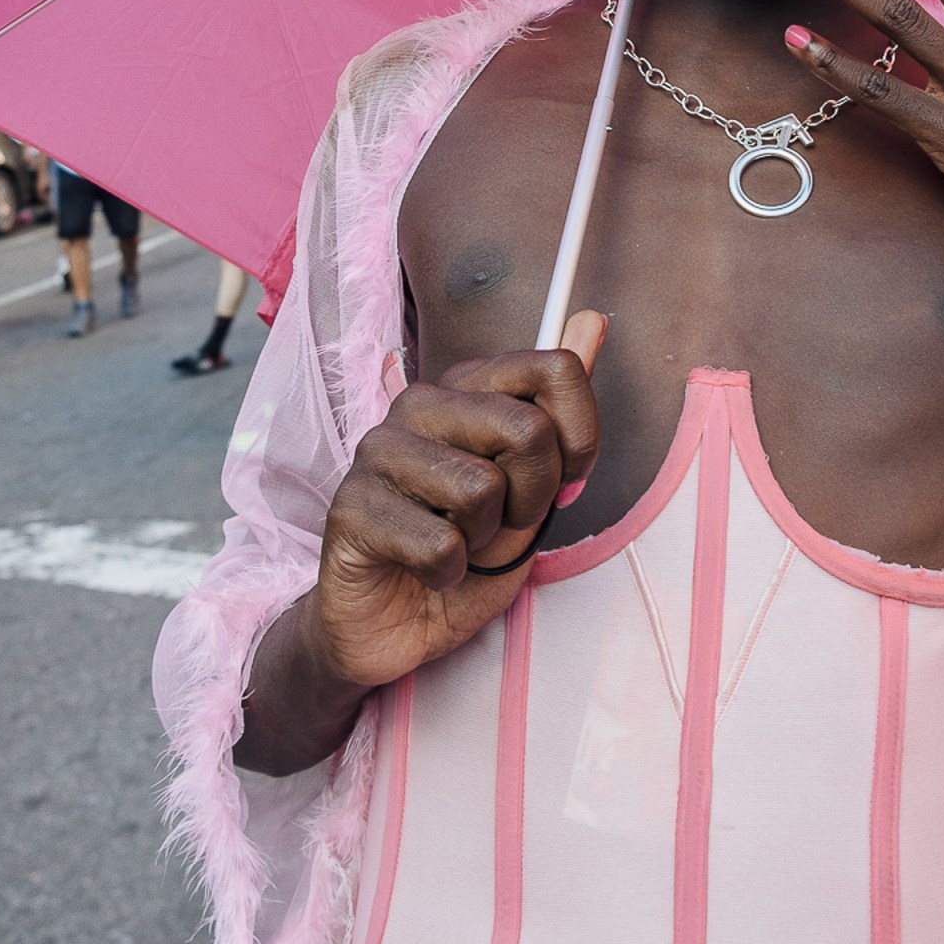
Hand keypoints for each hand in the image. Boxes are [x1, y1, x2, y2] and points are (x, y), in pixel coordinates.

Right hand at [308, 310, 603, 689]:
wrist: (397, 623)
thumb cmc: (467, 549)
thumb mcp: (532, 483)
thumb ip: (560, 407)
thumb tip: (592, 320)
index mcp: (468, 387)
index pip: (555, 369)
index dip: (580, 438)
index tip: (561, 479)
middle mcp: (420, 404)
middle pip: (528, 430)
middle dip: (533, 497)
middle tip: (501, 522)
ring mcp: (379, 450)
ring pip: (481, 489)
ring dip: (485, 539)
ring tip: (457, 542)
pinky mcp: (350, 506)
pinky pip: (441, 545)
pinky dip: (449, 574)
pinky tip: (426, 570)